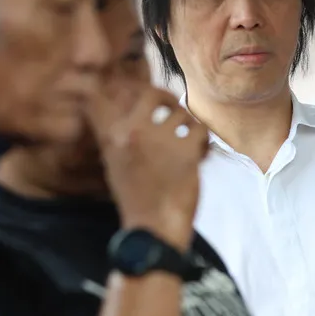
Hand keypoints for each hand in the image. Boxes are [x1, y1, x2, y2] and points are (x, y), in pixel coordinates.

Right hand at [85, 79, 208, 251]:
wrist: (153, 228)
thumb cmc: (136, 199)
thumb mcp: (116, 163)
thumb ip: (121, 134)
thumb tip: (129, 104)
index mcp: (113, 137)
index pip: (110, 95)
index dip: (127, 86)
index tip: (140, 92)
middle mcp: (133, 132)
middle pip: (152, 93)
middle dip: (167, 98)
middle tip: (174, 110)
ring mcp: (160, 140)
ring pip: (182, 113)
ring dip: (189, 127)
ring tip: (189, 145)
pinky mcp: (186, 151)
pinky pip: (200, 129)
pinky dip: (204, 141)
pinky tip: (201, 155)